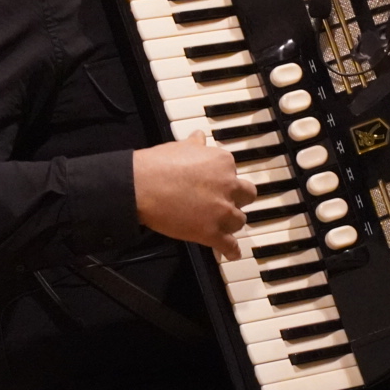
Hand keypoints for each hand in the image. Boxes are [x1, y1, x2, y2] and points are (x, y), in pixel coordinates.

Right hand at [132, 132, 254, 260]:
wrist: (142, 187)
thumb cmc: (158, 165)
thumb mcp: (180, 146)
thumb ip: (195, 144)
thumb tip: (199, 137)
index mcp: (223, 162)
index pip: (234, 171)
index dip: (224, 179)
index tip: (215, 183)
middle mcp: (229, 186)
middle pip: (247, 195)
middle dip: (237, 199)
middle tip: (223, 202)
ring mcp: (222, 211)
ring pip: (239, 220)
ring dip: (230, 223)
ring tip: (220, 224)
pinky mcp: (212, 233)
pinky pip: (230, 245)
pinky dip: (232, 250)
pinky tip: (232, 252)